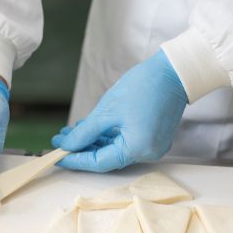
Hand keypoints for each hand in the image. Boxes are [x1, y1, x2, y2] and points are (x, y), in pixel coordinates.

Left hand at [52, 49, 187, 171]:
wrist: (175, 70)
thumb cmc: (144, 86)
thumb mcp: (107, 111)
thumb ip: (85, 133)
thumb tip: (67, 145)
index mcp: (138, 149)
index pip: (99, 162)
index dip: (76, 159)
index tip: (57, 155)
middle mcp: (148, 153)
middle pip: (107, 158)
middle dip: (82, 149)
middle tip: (61, 141)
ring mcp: (152, 146)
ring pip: (115, 150)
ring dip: (93, 142)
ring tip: (72, 133)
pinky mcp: (153, 137)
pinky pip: (125, 143)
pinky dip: (107, 138)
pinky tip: (90, 130)